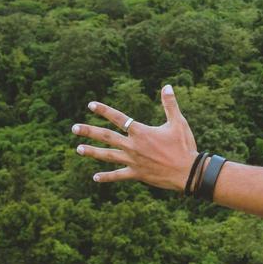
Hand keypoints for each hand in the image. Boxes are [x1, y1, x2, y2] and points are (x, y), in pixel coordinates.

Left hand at [73, 84, 197, 190]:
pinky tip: (95, 177)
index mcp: (141, 132)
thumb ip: (170, 104)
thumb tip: (167, 86)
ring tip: (78, 149)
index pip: (118, 118)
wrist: (188, 171)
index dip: (103, 110)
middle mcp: (133, 146)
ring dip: (92, 152)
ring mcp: (133, 161)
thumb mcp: (179, 123)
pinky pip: (118, 175)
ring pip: (107, 155)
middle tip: (74, 128)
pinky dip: (107, 176)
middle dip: (89, 131)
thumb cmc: (184, 146)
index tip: (90, 105)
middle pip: (106, 136)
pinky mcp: (136, 174)